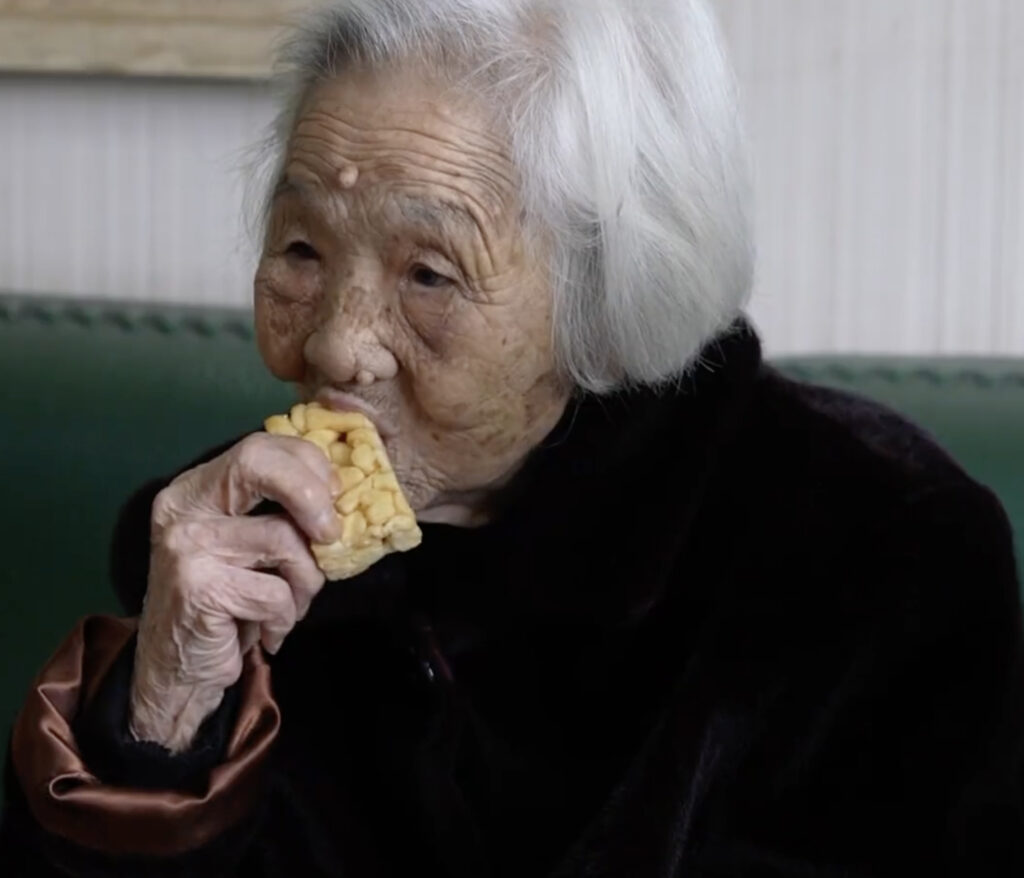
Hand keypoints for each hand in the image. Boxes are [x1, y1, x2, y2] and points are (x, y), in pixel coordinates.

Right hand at [129, 432, 340, 752]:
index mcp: (197, 488)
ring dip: (305, 582)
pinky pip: (275, 593)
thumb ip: (282, 514)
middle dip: (311, 496)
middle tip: (332, 535)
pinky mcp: (198, 588)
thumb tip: (342, 495)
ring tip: (290, 606)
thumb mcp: (252, 548)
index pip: (258, 447)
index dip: (307, 464)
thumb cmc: (228, 604)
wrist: (177, 671)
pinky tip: (267, 633)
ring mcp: (186, 545)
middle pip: (259, 466)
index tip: (334, 494)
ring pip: (283, 539)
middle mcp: (183, 507)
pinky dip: (284, 618)